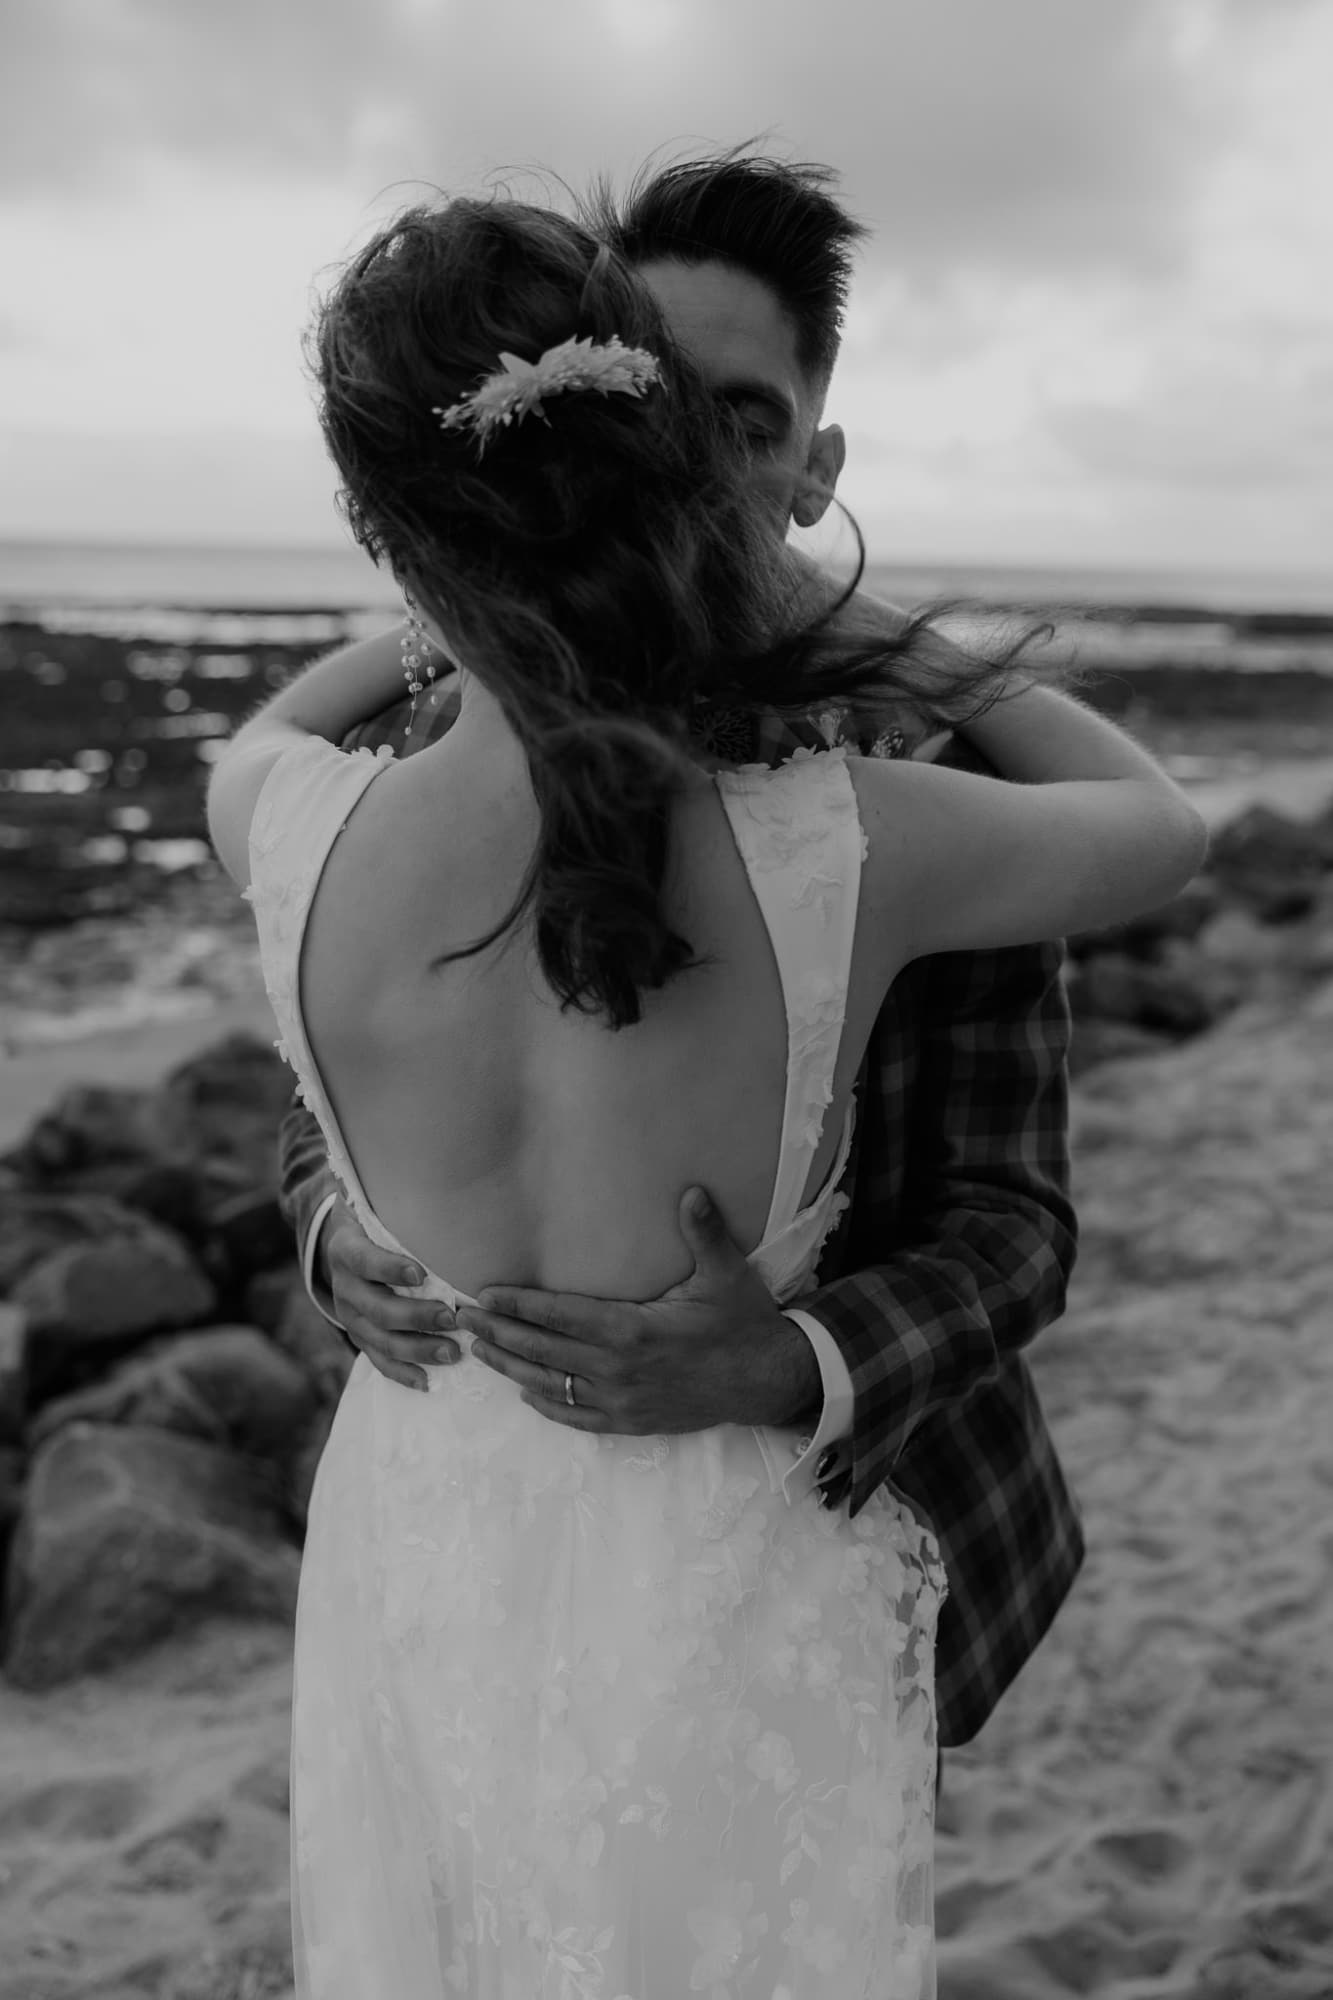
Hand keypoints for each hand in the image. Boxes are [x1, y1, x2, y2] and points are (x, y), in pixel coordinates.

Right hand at [321, 1197, 459, 1391]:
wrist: (343, 1244)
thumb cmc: (377, 1222)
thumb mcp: (377, 1208)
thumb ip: (401, 1204)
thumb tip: (444, 1185)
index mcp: (347, 1250)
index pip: (366, 1261)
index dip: (390, 1269)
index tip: (421, 1274)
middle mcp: (344, 1286)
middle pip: (377, 1308)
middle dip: (416, 1317)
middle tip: (453, 1319)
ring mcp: (350, 1316)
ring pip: (379, 1340)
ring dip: (417, 1350)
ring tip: (453, 1353)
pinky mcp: (359, 1336)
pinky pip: (377, 1360)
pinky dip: (402, 1373)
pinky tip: (428, 1382)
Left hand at [456, 1188, 822, 1433]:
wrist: (768, 1381)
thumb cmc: (743, 1323)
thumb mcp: (725, 1273)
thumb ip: (702, 1232)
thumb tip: (691, 1190)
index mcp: (632, 1331)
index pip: (559, 1315)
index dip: (519, 1303)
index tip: (485, 1292)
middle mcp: (618, 1370)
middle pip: (543, 1351)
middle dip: (499, 1332)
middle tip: (463, 1317)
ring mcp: (623, 1401)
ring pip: (552, 1385)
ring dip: (512, 1368)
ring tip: (480, 1350)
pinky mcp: (632, 1423)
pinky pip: (578, 1418)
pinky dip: (548, 1406)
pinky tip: (526, 1394)